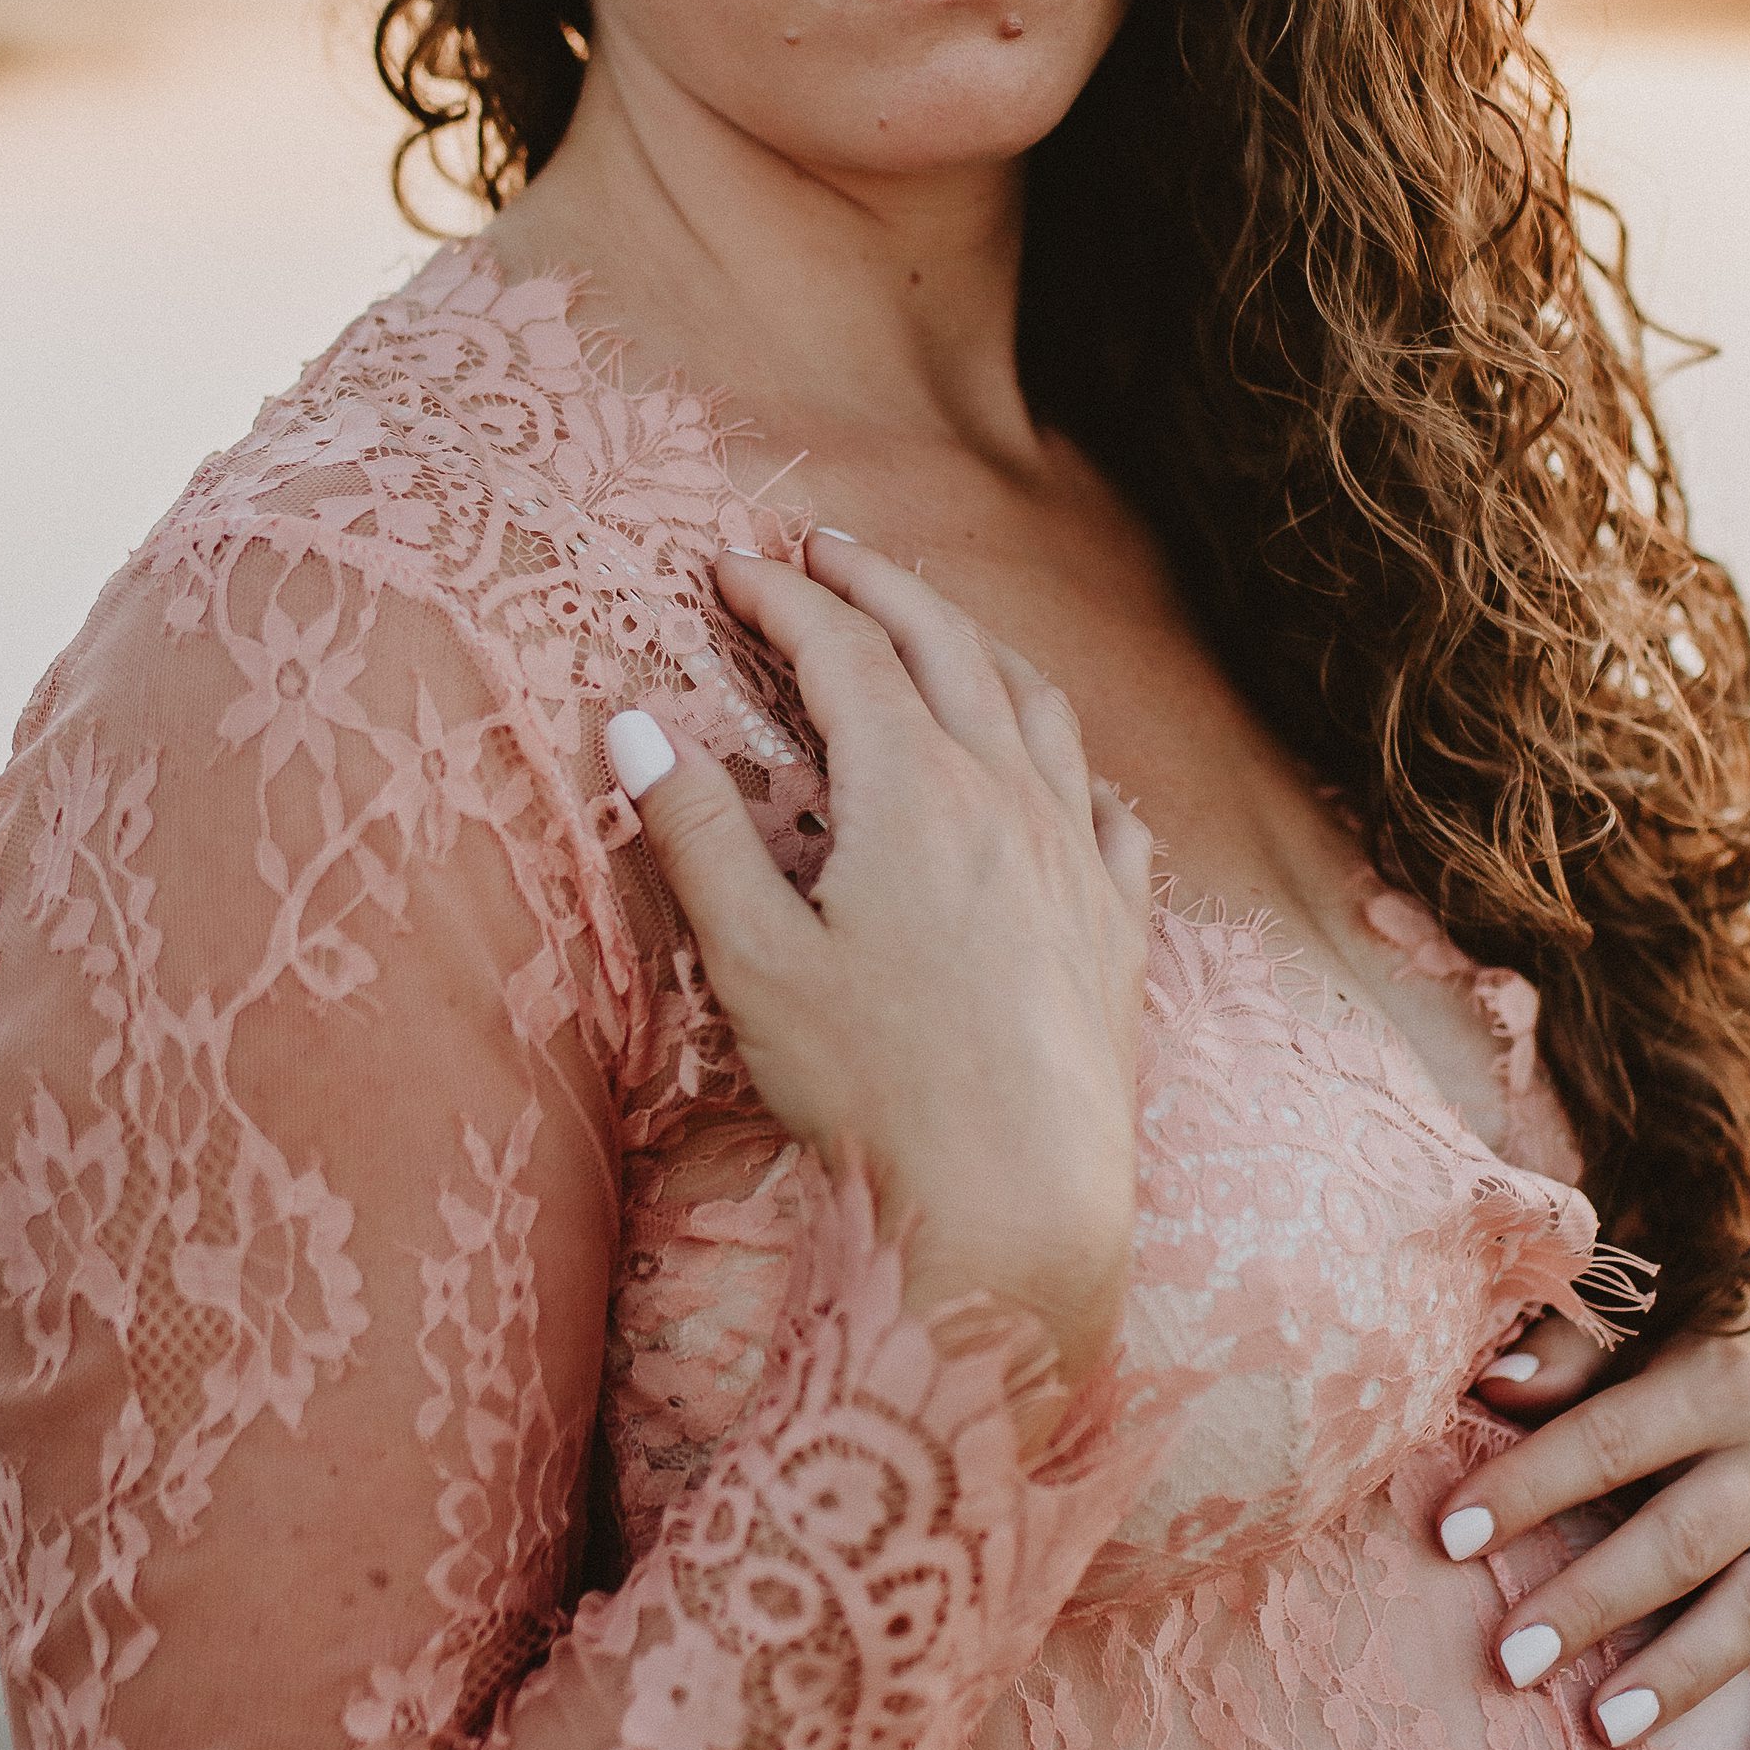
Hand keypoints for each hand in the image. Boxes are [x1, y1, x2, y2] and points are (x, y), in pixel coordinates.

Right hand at [604, 531, 1152, 1386]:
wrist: (1017, 1202)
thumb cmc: (875, 1089)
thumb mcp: (755, 960)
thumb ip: (696, 832)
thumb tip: (633, 722)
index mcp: (916, 790)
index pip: (842, 651)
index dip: (781, 596)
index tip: (727, 565)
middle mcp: (1010, 797)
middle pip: (947, 645)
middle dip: (879, 583)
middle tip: (822, 547)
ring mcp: (1076, 856)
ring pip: (1036, 704)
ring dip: (975, 642)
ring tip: (933, 622)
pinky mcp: (1115, 924)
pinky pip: (1104, 804)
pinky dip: (1066, 756)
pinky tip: (1056, 770)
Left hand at [1441, 1298, 1749, 1749]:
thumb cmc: (1686, 1331)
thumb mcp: (1638, 1315)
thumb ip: (1569, 1349)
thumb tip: (1492, 1386)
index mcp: (1719, 1379)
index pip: (1612, 1440)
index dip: (1529, 1486)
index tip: (1450, 1535)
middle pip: (1681, 1540)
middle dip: (1593, 1602)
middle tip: (1511, 1661)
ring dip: (1683, 1671)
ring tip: (1604, 1728)